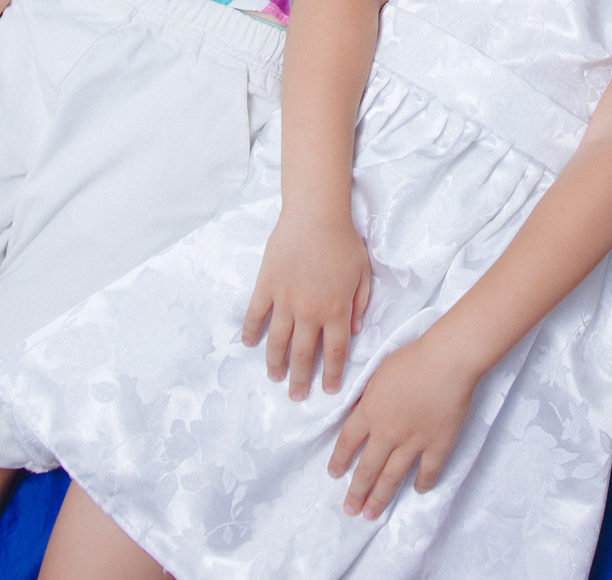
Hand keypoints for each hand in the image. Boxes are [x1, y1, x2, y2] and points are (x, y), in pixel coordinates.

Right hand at [241, 211, 374, 399]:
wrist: (315, 215)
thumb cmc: (344, 241)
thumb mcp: (363, 273)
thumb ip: (360, 304)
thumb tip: (354, 331)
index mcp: (336, 310)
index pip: (334, 352)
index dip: (331, 374)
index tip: (327, 391)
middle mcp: (310, 312)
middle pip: (303, 354)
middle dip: (301, 379)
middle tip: (297, 396)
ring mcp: (285, 301)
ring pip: (278, 341)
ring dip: (275, 363)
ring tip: (274, 378)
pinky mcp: (266, 286)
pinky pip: (255, 314)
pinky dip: (250, 331)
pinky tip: (248, 344)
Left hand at [329, 333, 478, 517]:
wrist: (447, 361)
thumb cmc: (413, 359)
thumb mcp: (379, 371)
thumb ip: (367, 395)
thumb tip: (357, 411)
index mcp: (369, 413)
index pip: (347, 443)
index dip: (339, 461)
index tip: (334, 475)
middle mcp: (387, 433)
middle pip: (367, 469)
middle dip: (356, 492)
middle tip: (350, 510)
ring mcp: (413, 442)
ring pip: (392, 477)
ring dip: (380, 498)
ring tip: (371, 514)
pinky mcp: (438, 444)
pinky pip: (428, 471)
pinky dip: (422, 483)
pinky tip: (416, 490)